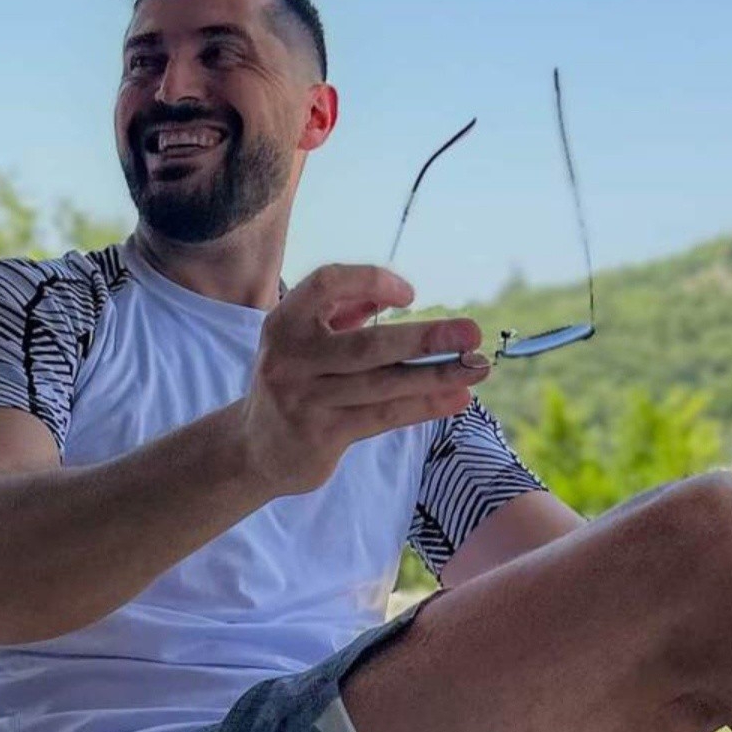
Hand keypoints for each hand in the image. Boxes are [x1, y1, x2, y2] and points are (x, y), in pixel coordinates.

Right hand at [237, 264, 489, 496]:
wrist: (254, 449)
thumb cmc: (293, 382)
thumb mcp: (302, 341)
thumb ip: (341, 314)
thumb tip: (395, 296)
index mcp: (284, 324)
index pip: (326, 285)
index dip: (370, 281)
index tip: (409, 294)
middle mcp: (290, 360)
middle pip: (367, 345)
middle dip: (425, 338)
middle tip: (471, 332)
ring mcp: (305, 401)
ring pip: (382, 386)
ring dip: (436, 376)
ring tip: (478, 368)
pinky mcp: (321, 436)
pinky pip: (382, 417)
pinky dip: (422, 406)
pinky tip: (455, 399)